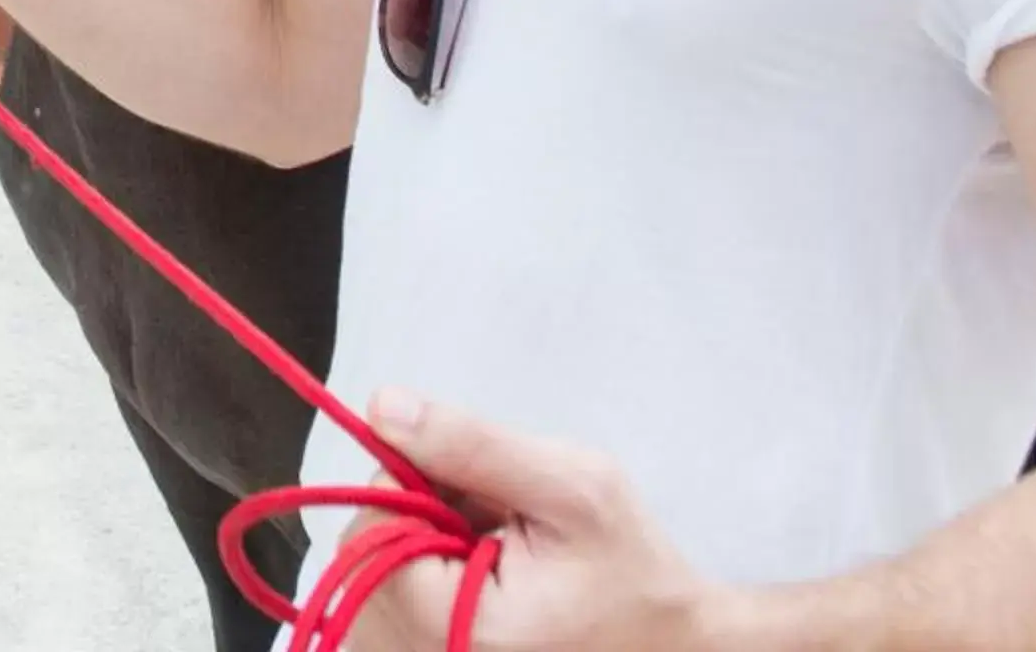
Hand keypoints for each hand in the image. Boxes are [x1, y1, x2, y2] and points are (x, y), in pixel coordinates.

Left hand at [343, 389, 714, 651]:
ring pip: (376, 576)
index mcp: (460, 630)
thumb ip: (472, 445)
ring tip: (498, 547)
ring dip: (426, 541)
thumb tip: (383, 407)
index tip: (471, 479)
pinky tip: (484, 574)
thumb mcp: (571, 487)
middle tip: (496, 513)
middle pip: (366, 554)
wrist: (670, 640)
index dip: (411, 485)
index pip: (373, 531)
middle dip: (421, 511)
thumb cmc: (631, 570)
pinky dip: (428, 574)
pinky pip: (393, 606)